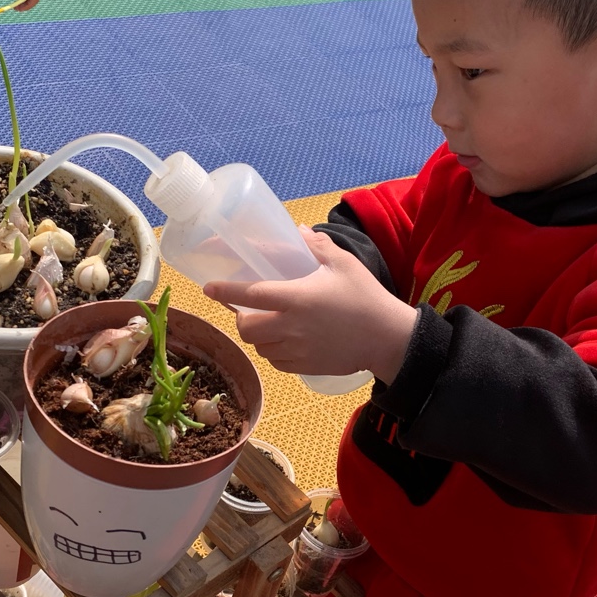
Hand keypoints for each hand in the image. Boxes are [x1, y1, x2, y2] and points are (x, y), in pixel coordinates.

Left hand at [204, 228, 418, 383]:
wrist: (388, 338)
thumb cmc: (366, 296)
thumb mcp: (343, 263)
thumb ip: (317, 245)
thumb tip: (298, 230)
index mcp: (296, 298)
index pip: (249, 295)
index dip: (225, 291)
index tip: (208, 288)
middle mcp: (290, 327)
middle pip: (247, 329)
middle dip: (241, 319)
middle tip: (248, 310)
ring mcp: (297, 350)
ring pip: (260, 348)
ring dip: (258, 337)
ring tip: (268, 325)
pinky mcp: (305, 367)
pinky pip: (277, 363)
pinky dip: (274, 353)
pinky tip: (284, 342)